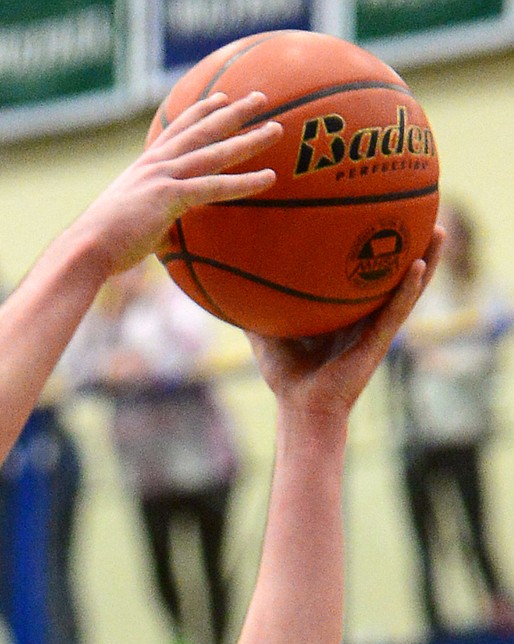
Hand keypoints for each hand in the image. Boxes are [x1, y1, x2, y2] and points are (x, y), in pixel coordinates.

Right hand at [73, 92, 281, 277]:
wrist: (86, 248)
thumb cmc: (102, 246)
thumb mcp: (129, 226)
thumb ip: (151, 223)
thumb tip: (162, 237)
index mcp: (144, 167)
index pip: (177, 131)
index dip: (200, 113)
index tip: (219, 99)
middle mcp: (156, 164)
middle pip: (202, 130)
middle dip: (233, 112)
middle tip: (260, 99)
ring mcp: (164, 177)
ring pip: (216, 152)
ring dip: (249, 139)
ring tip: (277, 129)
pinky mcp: (170, 196)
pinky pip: (215, 186)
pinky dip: (244, 182)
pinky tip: (268, 178)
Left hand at [249, 225, 445, 419]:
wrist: (300, 408)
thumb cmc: (287, 376)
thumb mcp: (266, 334)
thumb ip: (255, 309)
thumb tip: (229, 282)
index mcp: (346, 310)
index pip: (364, 270)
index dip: (374, 243)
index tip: (379, 209)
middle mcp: (366, 315)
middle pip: (394, 272)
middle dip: (409, 243)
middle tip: (421, 209)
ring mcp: (376, 327)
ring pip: (409, 288)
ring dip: (427, 258)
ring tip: (439, 229)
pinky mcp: (380, 342)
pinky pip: (398, 310)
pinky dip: (410, 288)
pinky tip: (419, 264)